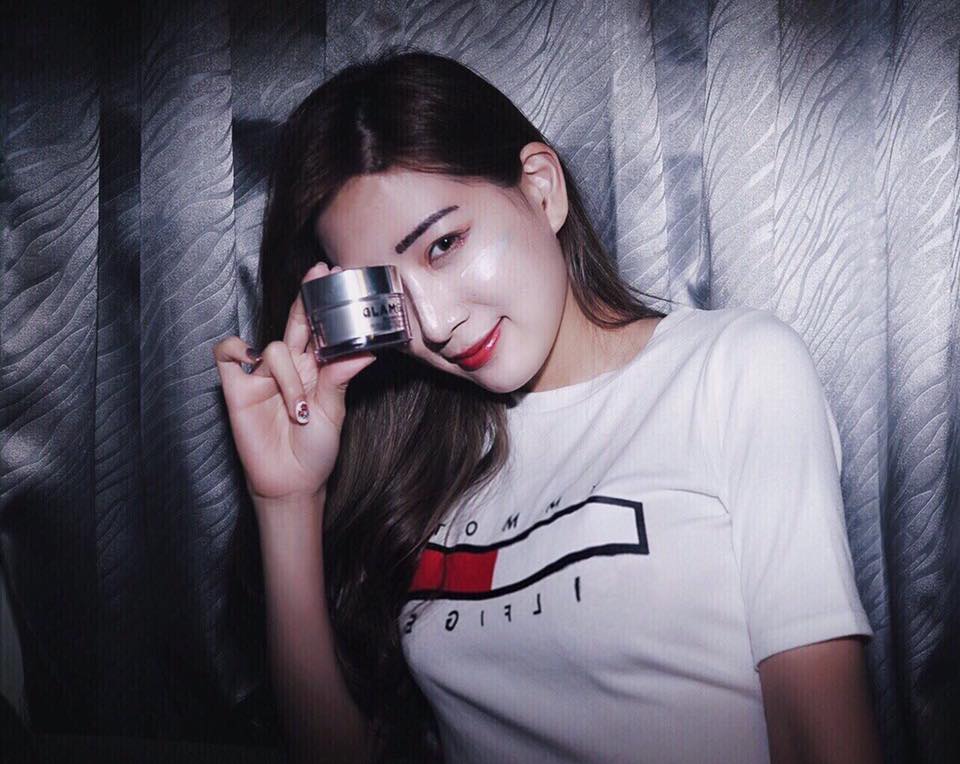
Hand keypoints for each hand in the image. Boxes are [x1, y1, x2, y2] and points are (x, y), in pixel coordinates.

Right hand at [212, 262, 376, 503]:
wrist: (290, 484)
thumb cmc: (314, 451)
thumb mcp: (333, 413)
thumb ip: (340, 379)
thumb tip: (365, 353)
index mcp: (315, 369)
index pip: (319, 328)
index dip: (323, 302)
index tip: (335, 275)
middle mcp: (289, 367)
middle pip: (295, 323)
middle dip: (306, 298)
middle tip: (320, 274)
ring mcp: (261, 375)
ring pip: (272, 347)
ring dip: (287, 376)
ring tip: (298, 410)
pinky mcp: (237, 387)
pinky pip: (229, 354)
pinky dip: (239, 352)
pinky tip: (253, 369)